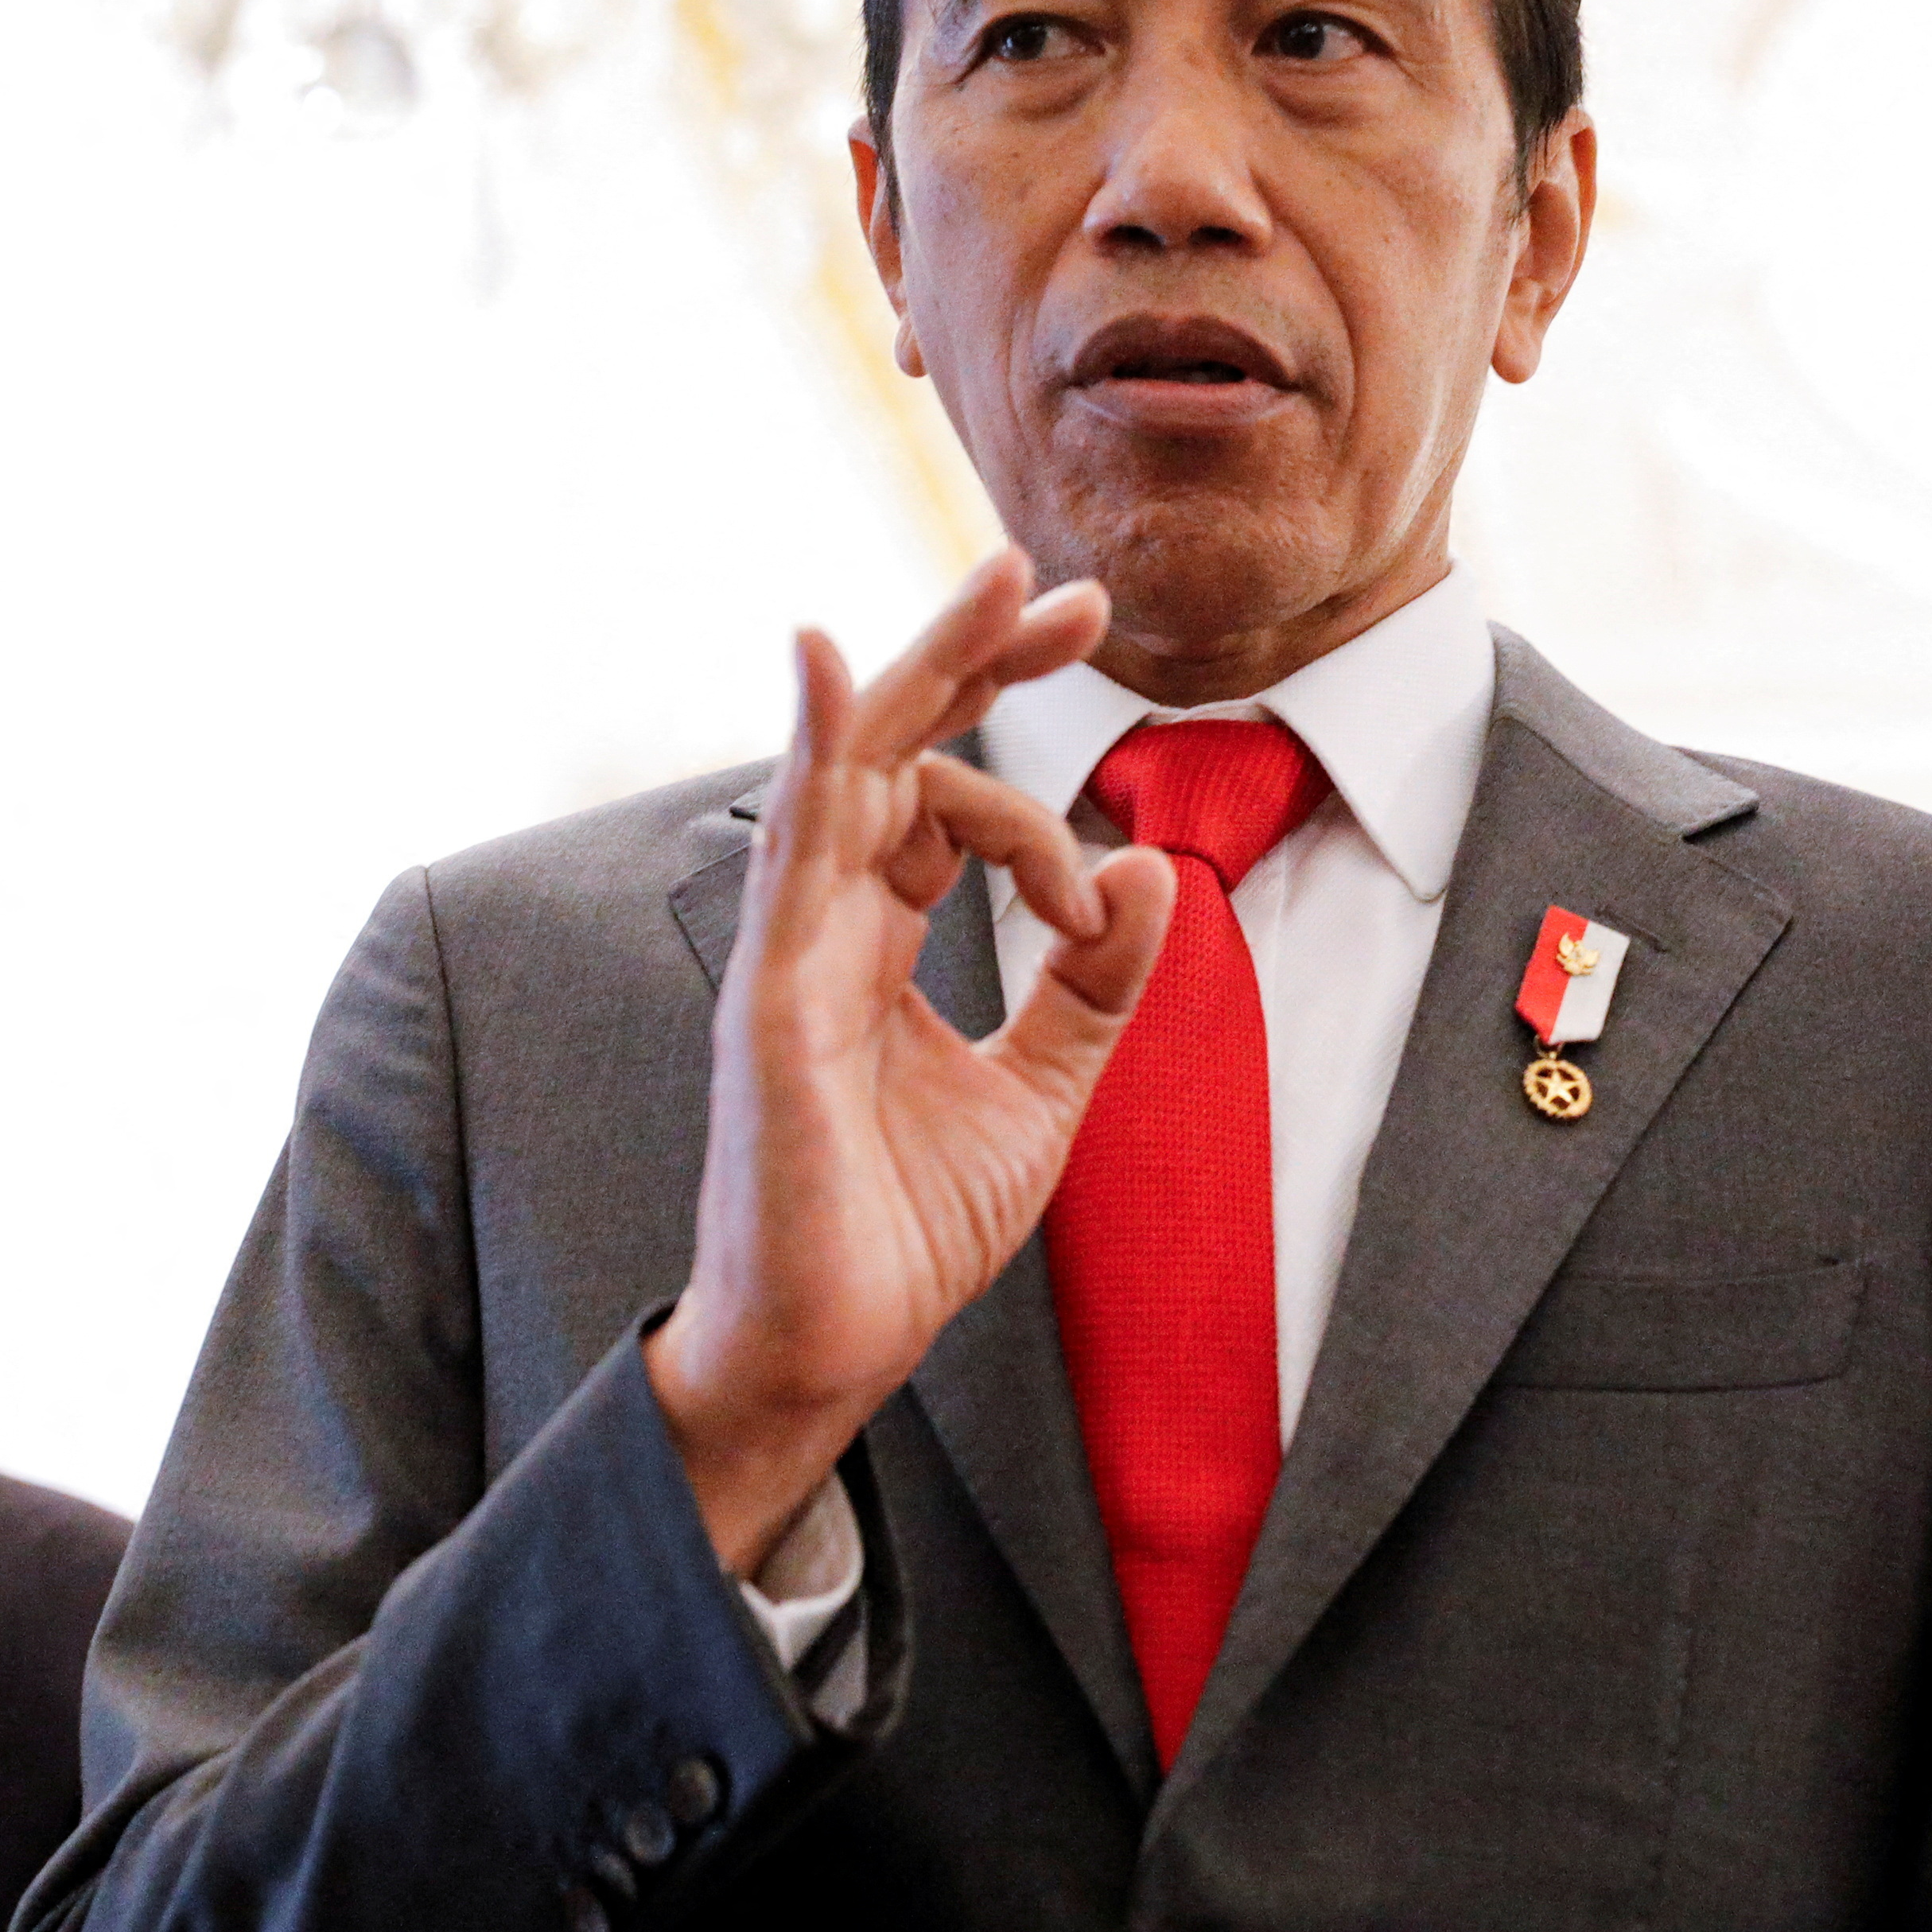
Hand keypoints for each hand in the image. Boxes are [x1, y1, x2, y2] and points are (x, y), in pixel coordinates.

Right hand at [648, 551, 1175, 1574]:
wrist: (834, 1350)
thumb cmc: (903, 1230)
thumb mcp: (1043, 1092)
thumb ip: (1096, 987)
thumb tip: (1156, 867)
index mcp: (873, 937)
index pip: (940, 792)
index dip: (1023, 762)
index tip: (1101, 840)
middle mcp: (820, 924)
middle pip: (888, 747)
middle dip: (975, 658)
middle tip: (1062, 587)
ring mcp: (788, 953)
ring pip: (846, 767)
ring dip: (926, 665)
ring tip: (997, 581)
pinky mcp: (774, 1000)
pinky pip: (790, 851)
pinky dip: (809, 746)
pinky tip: (828, 664)